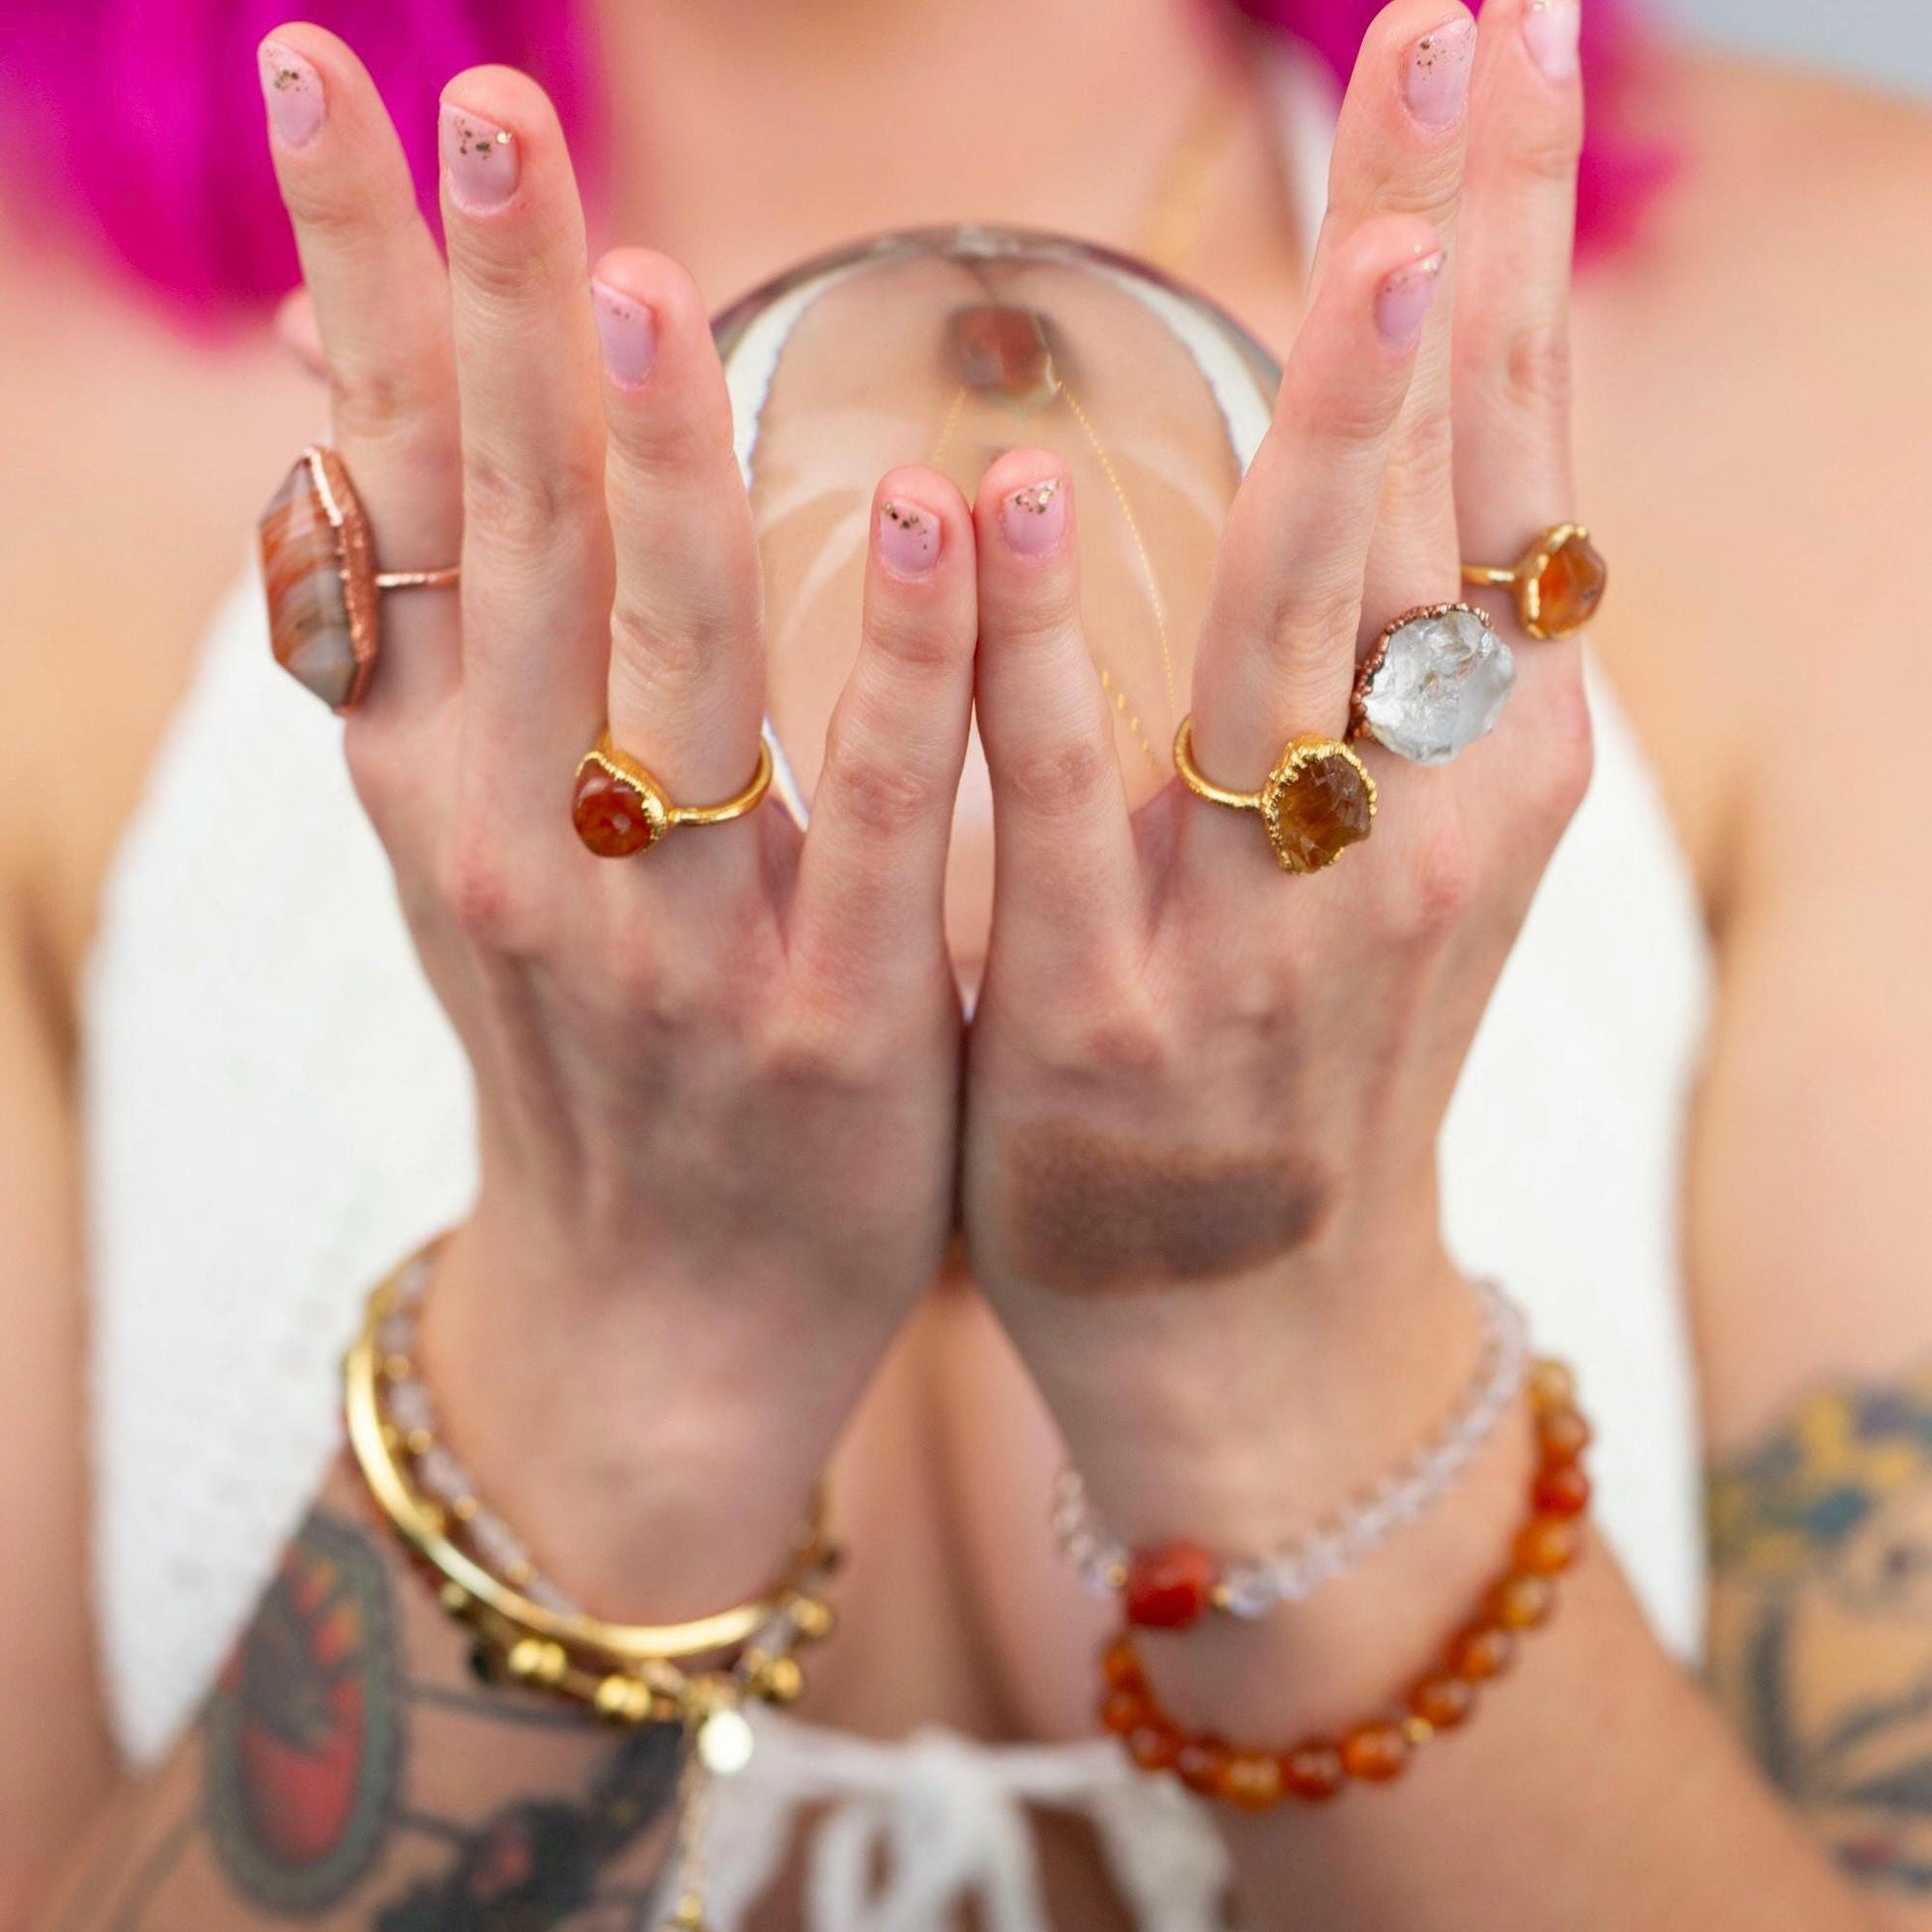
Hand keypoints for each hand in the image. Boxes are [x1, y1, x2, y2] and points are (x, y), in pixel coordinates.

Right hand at [261, 31, 980, 1609]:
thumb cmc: (604, 1050)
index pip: (392, 493)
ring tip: (639, 272)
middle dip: (486, 317)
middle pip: (506, 540)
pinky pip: (874, 822)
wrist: (663, 1312)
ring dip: (653, 467)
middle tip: (483, 106)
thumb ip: (456, 656)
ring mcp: (670, 943)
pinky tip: (935, 518)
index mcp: (446, 778)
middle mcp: (520, 841)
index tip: (332, 90)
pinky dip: (899, 673)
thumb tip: (369, 441)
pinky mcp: (831, 1029)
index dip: (358, 290)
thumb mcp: (492, 850)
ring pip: (661, 667)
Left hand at [959, 0, 1590, 1537]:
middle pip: (1442, 498)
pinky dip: (1050, 661)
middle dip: (1463, 250)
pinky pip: (1079, 812)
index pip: (1499, 450)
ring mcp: (1272, 925)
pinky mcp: (1111, 1017)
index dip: (1511, 236)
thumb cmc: (1293, 1048)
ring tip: (1380, 225)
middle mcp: (1409, 820)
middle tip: (1478, 16)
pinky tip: (1014, 504)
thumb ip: (1365, 652)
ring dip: (1343, 432)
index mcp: (1472, 759)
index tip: (1509, 29)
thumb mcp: (1374, 844)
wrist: (1248, 1317)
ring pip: (1307, 640)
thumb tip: (1372, 435)